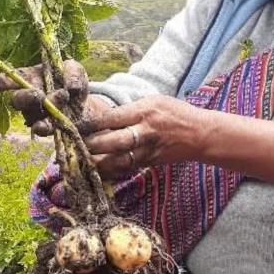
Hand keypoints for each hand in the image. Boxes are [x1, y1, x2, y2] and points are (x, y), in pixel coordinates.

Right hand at [0, 60, 107, 135]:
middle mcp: (27, 96)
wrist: (85, 106)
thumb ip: (73, 73)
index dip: (0, 82)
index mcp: (28, 77)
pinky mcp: (45, 127)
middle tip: (38, 94)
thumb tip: (71, 87)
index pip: (7, 80)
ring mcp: (34, 114)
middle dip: (24, 97)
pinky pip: (39, 129)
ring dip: (46, 106)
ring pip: (30, 114)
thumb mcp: (75, 71)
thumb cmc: (73, 83)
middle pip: (15, 100)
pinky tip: (44, 125)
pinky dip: (42, 127)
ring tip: (62, 97)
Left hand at [82, 95, 209, 178]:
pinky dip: (110, 171)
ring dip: (97, 164)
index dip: (91, 124)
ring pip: (117, 161)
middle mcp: (144, 132)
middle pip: (113, 142)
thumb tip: (103, 116)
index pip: (112, 118)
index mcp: (144, 112)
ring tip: (78, 164)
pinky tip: (95, 172)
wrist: (200, 134)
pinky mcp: (149, 163)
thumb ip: (130, 109)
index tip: (74, 127)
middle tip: (72, 148)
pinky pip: (126, 169)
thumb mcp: (153, 101)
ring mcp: (147, 150)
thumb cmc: (174, 113)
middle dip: (91, 146)